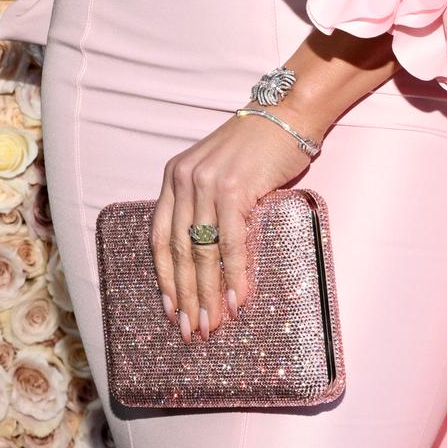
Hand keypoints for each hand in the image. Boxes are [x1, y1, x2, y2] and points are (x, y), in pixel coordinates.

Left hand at [152, 36, 394, 340]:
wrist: (286, 116)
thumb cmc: (258, 149)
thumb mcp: (219, 176)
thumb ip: (206, 208)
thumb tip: (208, 263)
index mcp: (174, 177)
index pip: (159, 238)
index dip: (166, 279)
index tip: (171, 310)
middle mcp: (183, 180)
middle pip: (178, 251)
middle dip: (185, 296)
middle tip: (191, 331)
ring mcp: (207, 184)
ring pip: (201, 253)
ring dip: (207, 295)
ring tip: (212, 325)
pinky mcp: (234, 190)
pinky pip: (230, 243)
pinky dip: (233, 276)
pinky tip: (236, 301)